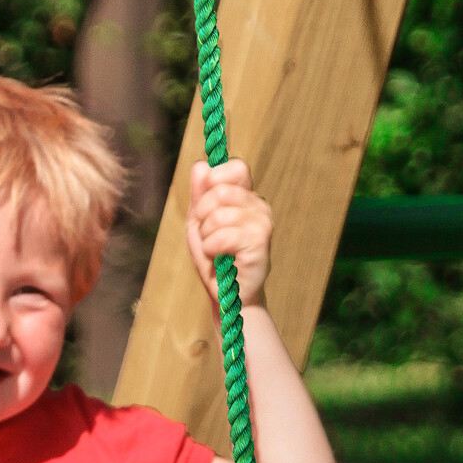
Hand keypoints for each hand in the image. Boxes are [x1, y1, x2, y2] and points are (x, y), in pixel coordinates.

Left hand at [185, 159, 273, 308]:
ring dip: (206, 236)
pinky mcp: (259, 243)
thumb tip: (200, 165)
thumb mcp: (199, 223)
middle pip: (220, 189)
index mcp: (247, 197)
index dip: (215, 180)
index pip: (236, 167)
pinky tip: (221, 259)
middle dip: (203, 215)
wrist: (229, 297)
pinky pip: (221, 236)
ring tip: (215, 250)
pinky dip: (212, 249)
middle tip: (208, 235)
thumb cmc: (216, 260)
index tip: (207, 205)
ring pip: (218, 214)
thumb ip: (199, 194)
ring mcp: (262, 223)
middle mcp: (259, 206)